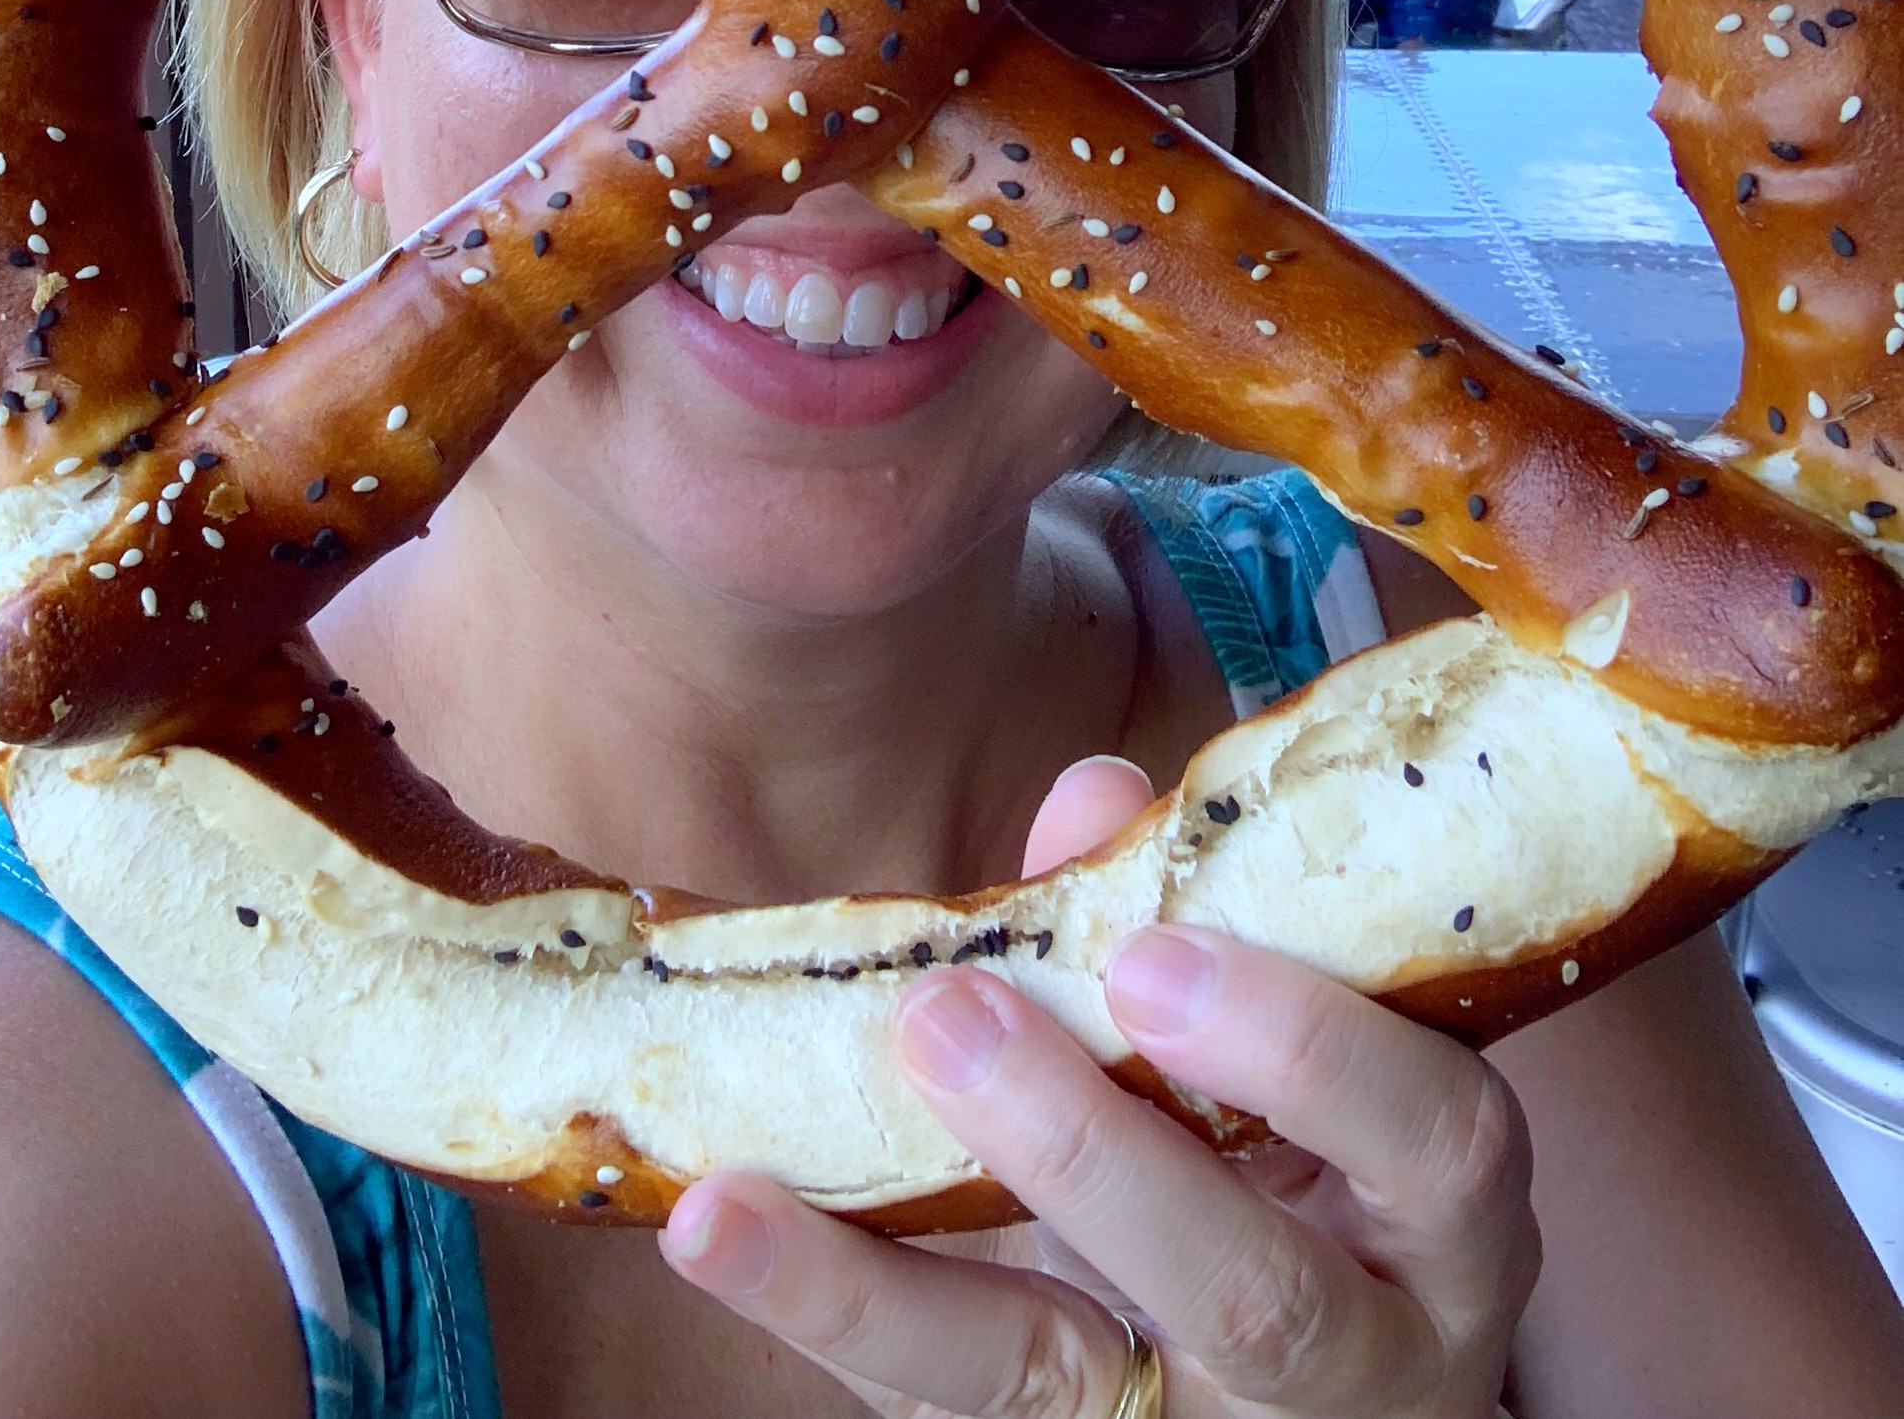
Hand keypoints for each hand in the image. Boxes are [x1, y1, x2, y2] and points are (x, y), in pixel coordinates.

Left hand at [661, 758, 1538, 1416]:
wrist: (1325, 1399)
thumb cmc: (1304, 1161)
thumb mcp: (1285, 1057)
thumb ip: (1188, 921)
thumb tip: (1092, 795)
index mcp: (1435, 1217)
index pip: (1436, 1140)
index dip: (1308, 1051)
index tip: (1151, 952)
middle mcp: (1355, 1357)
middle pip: (1252, 1294)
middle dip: (1097, 1154)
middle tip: (956, 1017)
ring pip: (1055, 1379)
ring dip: (894, 1283)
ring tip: (745, 1185)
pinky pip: (940, 1409)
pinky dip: (823, 1307)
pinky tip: (716, 1229)